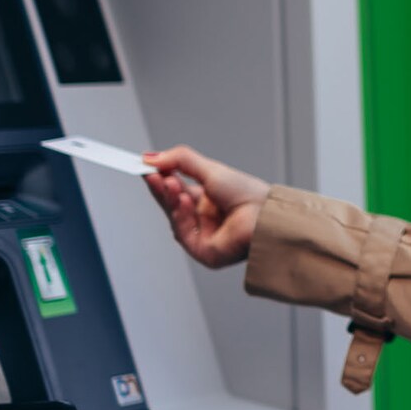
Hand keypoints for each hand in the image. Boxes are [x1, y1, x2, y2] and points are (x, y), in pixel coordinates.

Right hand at [142, 145, 272, 267]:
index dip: (161, 179)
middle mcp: (204, 218)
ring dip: (170, 198)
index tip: (146, 167)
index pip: (176, 189)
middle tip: (149, 173)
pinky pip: (182, 233)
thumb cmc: (248, 194)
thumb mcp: (210, 169)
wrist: (264, 215)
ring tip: (170, 182)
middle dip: (161, 187)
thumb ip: (180, 161)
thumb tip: (151, 157)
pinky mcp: (203, 252)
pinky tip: (183, 200)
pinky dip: (180, 215)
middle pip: (172, 204)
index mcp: (207, 200)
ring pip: (174, 217)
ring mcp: (203, 235)